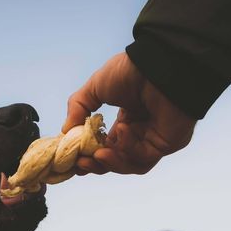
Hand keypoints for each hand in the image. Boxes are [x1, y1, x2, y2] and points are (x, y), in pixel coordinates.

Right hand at [64, 52, 196, 174]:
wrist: (156, 65)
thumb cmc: (130, 71)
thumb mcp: (95, 87)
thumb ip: (78, 108)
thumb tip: (65, 132)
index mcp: (126, 120)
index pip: (106, 147)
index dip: (89, 156)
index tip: (73, 160)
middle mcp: (140, 132)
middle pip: (116, 160)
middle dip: (96, 165)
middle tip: (80, 164)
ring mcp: (154, 140)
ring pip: (130, 165)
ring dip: (111, 163)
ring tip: (97, 155)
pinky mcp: (166, 144)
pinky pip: (143, 157)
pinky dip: (128, 148)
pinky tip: (122, 129)